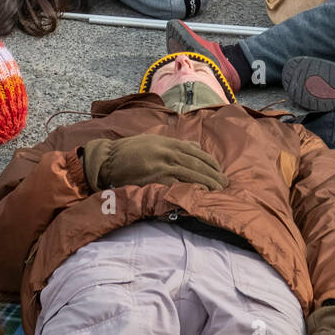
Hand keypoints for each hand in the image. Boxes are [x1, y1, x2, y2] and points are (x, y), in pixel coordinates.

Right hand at [81, 135, 229, 192]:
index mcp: (169, 142)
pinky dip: (189, 189)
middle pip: (197, 164)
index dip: (211, 162)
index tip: (220, 171)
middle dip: (213, 174)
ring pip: (190, 174)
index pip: (196, 152)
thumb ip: (176, 144)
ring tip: (218, 191)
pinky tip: (199, 194)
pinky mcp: (155, 178)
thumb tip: (196, 146)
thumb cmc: (130, 150)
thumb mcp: (155, 140)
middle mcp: (168, 152)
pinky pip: (176, 185)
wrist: (109, 159)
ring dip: (207, 183)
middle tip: (226, 184)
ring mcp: (162, 165)